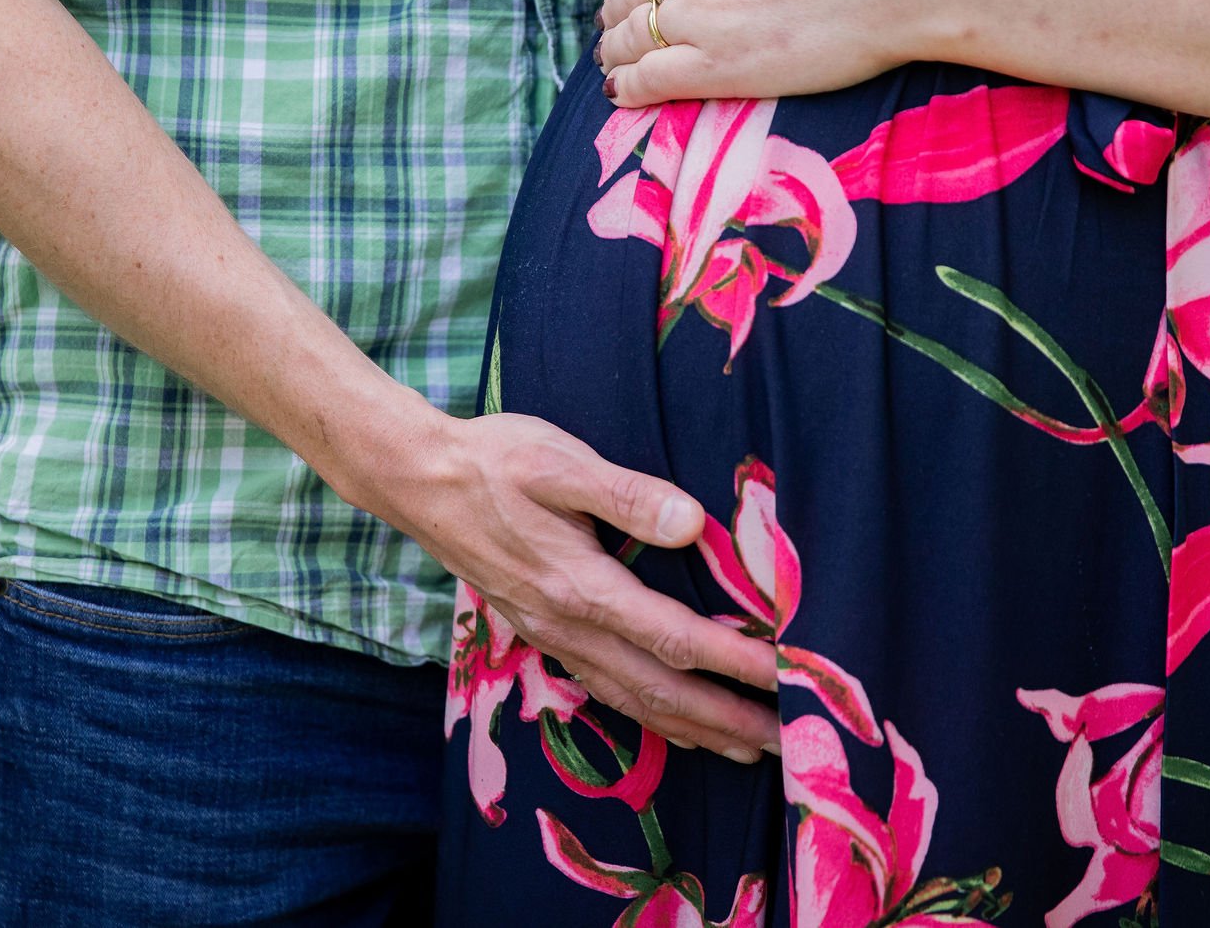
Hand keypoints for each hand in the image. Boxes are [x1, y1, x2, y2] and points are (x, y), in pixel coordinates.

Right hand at [353, 407, 779, 759]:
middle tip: (790, 744)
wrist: (418, 480)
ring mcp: (552, 637)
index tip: (791, 678)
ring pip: (634, 701)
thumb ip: (627, 493)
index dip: (738, 664)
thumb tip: (692, 523)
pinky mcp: (542, 633)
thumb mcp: (560, 462)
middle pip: (662, 690)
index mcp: (580, 587)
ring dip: (696, 729)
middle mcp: (568, 626)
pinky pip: (607, 691)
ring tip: (748, 749)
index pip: (677, 639)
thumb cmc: (493, 460)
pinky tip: (675, 723)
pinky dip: (652, 716)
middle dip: (730, 719)